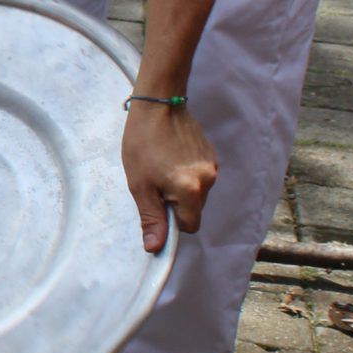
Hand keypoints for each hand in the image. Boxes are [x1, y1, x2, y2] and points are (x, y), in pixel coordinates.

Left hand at [122, 101, 215, 254]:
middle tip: (153, 181)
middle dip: (174, 203)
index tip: (155, 205)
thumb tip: (155, 248)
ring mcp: (212, 166)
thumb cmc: (142, 144)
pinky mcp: (211, 154)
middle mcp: (209, 180)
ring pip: (196, 192)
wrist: (158, 104)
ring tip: (160, 166)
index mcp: (192, 190)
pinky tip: (169, 156)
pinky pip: (199, 176)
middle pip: (193, 209)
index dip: (171, 222)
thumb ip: (151, 218)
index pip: (189, 226)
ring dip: (179, 188)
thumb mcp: (140, 185)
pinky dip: (185, 173)